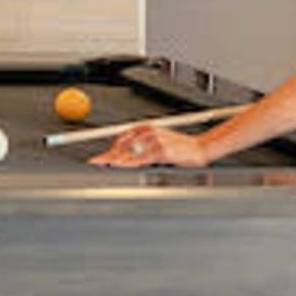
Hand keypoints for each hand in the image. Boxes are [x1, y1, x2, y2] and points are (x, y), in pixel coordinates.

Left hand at [95, 123, 213, 169]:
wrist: (199, 148)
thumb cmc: (180, 146)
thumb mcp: (159, 139)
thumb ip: (142, 145)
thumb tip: (123, 155)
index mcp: (146, 128)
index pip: (122, 139)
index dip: (108, 150)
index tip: (97, 158)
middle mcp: (149, 133)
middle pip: (122, 146)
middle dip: (107, 156)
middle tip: (95, 163)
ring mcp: (155, 142)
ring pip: (130, 153)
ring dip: (115, 161)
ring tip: (104, 166)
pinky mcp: (161, 151)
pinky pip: (141, 159)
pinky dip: (129, 163)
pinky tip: (120, 166)